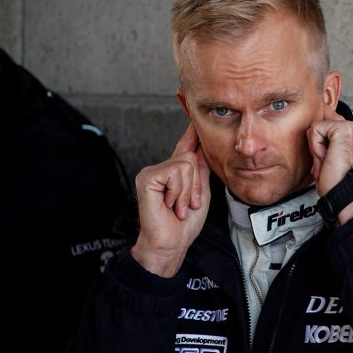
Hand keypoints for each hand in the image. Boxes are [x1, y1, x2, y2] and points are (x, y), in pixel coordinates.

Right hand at [131, 123, 210, 276]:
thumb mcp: (200, 193)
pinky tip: (170, 205)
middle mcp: (164, 167)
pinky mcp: (147, 177)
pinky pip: (175, 172)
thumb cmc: (184, 224)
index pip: (187, 144)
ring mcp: (153, 171)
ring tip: (179, 206)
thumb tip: (205, 147)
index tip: (192, 108)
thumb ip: (202, 170)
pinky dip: (178, 192)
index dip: (192, 129)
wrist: (171, 243)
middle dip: (196, 185)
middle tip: (188, 204)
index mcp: (176, 171)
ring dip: (188, 192)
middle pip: (192, 157)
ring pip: (185, 165)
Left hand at [307, 106, 352, 225]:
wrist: (346, 196)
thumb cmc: (340, 184)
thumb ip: (333, 145)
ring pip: (318, 129)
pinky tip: (327, 160)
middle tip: (330, 166)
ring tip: (329, 163)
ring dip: (318, 149)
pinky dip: (315, 148)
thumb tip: (316, 134)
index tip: (333, 165)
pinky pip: (315, 130)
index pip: (330, 132)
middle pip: (324, 129)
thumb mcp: (338, 160)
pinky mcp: (342, 129)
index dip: (324, 149)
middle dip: (320, 147)